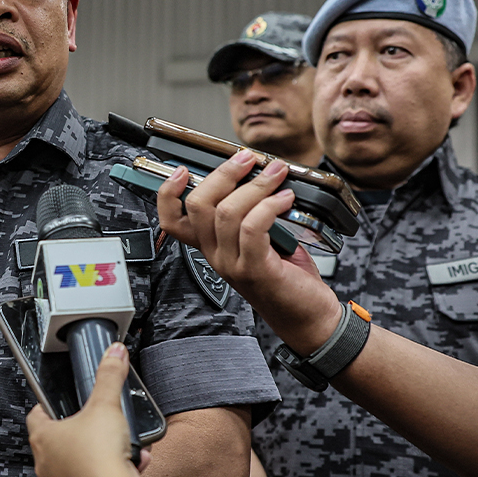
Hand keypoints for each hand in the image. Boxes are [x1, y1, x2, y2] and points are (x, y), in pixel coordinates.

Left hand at [26, 342, 143, 476]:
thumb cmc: (100, 456)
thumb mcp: (107, 405)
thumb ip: (109, 376)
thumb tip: (113, 354)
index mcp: (43, 438)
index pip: (36, 414)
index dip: (48, 405)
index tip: (60, 402)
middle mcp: (46, 464)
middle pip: (60, 440)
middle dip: (84, 431)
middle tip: (100, 424)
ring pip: (79, 463)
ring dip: (100, 454)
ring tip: (122, 446)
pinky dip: (110, 473)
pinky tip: (130, 465)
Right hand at [156, 152, 343, 354]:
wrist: (308, 317)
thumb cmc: (287, 278)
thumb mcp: (261, 241)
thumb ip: (251, 212)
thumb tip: (259, 174)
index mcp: (211, 246)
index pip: (172, 221)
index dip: (169, 193)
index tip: (184, 170)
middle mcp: (215, 256)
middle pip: (198, 206)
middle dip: (223, 174)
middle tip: (247, 159)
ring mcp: (232, 264)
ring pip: (227, 212)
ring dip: (256, 185)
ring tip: (277, 175)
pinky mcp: (255, 270)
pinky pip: (253, 227)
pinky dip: (270, 206)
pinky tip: (286, 199)